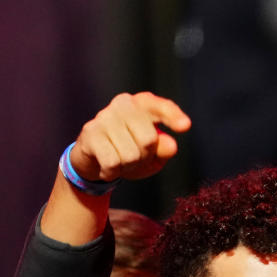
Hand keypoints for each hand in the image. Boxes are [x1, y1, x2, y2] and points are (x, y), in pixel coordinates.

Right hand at [71, 92, 190, 182]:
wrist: (94, 160)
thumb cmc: (129, 151)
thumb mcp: (153, 154)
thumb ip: (164, 149)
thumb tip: (170, 145)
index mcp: (143, 105)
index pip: (160, 107)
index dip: (173, 116)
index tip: (185, 125)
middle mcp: (123, 105)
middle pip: (149, 139)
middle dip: (145, 156)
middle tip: (135, 156)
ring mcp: (105, 117)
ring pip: (130, 154)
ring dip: (128, 166)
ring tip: (120, 159)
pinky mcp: (90, 132)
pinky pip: (112, 162)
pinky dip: (113, 171)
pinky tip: (108, 166)